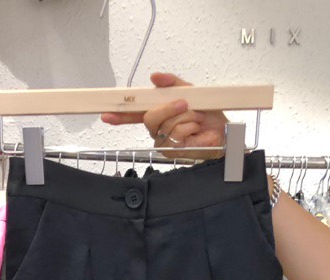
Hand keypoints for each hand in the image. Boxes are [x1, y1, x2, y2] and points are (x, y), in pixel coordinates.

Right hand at [101, 72, 226, 159]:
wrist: (223, 132)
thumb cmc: (209, 115)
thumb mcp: (191, 91)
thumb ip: (173, 83)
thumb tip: (155, 76)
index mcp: (159, 113)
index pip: (134, 113)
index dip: (120, 114)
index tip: (106, 114)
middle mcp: (158, 129)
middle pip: (149, 117)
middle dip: (169, 108)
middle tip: (184, 104)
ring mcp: (164, 142)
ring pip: (166, 125)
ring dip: (186, 118)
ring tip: (196, 120)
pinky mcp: (173, 152)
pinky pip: (176, 134)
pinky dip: (190, 127)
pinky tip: (196, 130)